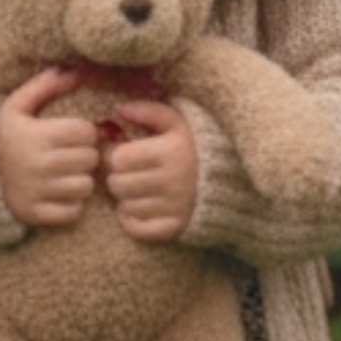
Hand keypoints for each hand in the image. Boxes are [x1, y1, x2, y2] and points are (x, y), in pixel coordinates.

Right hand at [0, 66, 100, 226]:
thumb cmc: (2, 136)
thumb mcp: (16, 106)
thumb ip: (45, 85)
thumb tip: (74, 69)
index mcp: (39, 135)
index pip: (87, 132)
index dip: (85, 132)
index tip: (74, 135)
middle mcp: (40, 164)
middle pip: (90, 159)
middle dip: (85, 155)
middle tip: (71, 155)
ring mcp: (38, 191)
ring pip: (85, 186)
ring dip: (80, 180)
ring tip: (65, 175)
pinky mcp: (35, 214)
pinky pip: (73, 212)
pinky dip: (70, 205)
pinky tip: (58, 194)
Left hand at [102, 99, 197, 240]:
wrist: (226, 178)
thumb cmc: (190, 146)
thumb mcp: (175, 122)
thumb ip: (148, 111)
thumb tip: (118, 110)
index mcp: (171, 151)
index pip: (119, 159)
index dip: (113, 156)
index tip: (120, 154)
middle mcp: (174, 180)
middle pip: (118, 184)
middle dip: (117, 177)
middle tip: (127, 173)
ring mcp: (175, 207)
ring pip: (126, 206)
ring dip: (125, 198)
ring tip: (137, 188)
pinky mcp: (175, 227)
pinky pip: (138, 229)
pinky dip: (132, 221)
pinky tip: (138, 208)